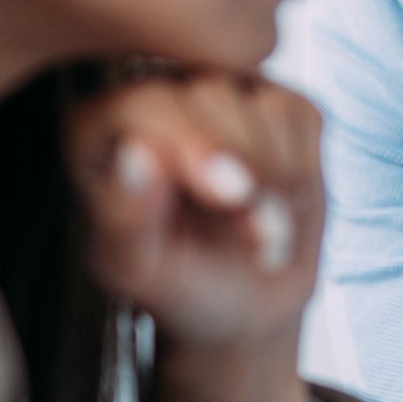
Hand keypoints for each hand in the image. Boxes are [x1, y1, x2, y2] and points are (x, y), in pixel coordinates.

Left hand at [68, 70, 326, 401]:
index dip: (187, 141)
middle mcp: (154, 90)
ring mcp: (222, 91)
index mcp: (98, 126)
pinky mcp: (280, 105)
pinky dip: (303, 168)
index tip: (224, 191)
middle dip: (241, 167)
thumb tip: (131, 151)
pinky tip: (282, 212)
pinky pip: (302, 114)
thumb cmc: (170, 293)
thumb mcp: (133, 270)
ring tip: (262, 238)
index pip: (140, 102)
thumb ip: (124, 211)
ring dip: (276, 178)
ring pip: (260, 102)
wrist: (239, 310)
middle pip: (207, 93)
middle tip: (257, 236)